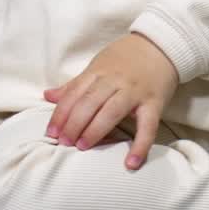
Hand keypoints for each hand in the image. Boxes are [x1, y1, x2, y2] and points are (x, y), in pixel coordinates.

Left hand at [42, 33, 178, 171]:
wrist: (161, 46)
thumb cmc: (125, 59)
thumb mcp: (98, 65)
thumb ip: (75, 84)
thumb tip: (48, 96)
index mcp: (99, 72)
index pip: (75, 93)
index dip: (61, 113)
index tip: (51, 132)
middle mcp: (115, 81)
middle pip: (89, 102)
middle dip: (73, 123)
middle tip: (63, 143)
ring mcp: (135, 92)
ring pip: (111, 111)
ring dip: (95, 130)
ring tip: (82, 147)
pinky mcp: (154, 103)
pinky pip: (147, 127)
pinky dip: (140, 146)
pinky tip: (130, 163)